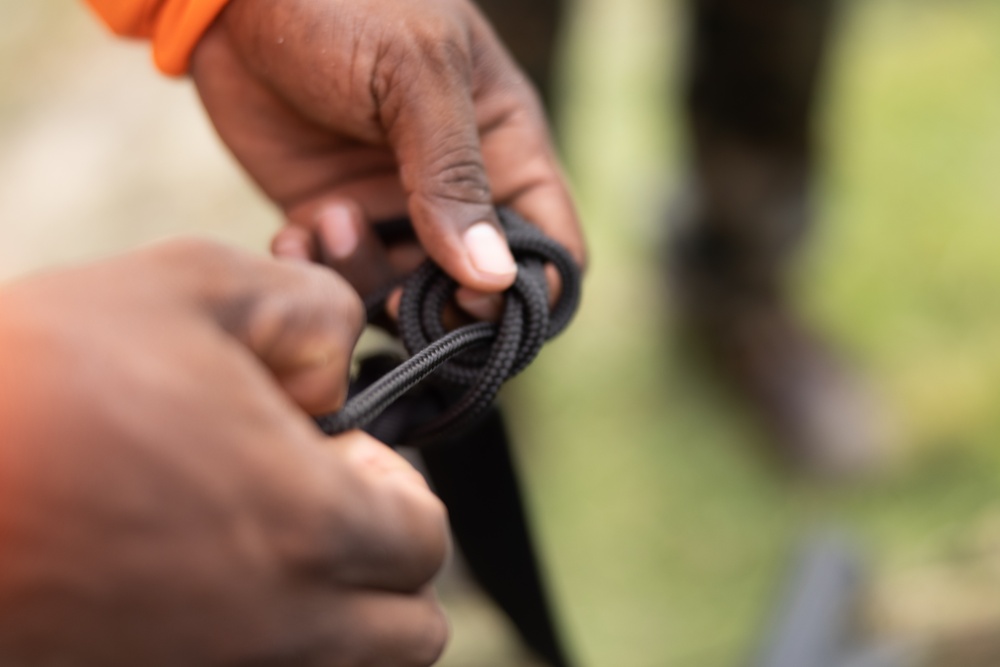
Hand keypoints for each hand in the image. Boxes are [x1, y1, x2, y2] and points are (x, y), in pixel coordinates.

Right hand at [0, 240, 449, 666]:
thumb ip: (311, 310)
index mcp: (309, 525)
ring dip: (338, 608)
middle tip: (308, 493)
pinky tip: (199, 572)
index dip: (398, 485)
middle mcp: (278, 626)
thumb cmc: (43, 373)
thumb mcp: (196, 284)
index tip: (334, 445)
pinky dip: (268, 637)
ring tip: (256, 533)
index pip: (425, 540)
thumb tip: (341, 363)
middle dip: (385, 559)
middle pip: (409, 631)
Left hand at [190, 0, 585, 315]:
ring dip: (367, 280)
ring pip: (406, 294)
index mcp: (505, 148)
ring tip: (328, 221)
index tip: (475, 299)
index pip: (552, 244)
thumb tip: (493, 276)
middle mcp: (458, 190)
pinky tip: (293, 232)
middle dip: (442, 305)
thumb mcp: (416, 73)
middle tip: (394, 294)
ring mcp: (394, 207)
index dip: (529, 288)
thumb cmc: (346, 4)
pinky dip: (319, 273)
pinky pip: (341, 276)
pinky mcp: (332, 216)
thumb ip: (455, 175)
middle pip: (480, 287)